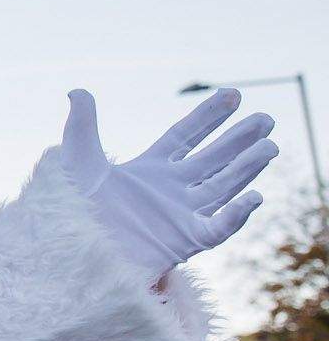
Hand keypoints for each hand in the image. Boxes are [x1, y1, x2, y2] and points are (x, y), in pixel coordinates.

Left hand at [59, 89, 273, 282]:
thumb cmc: (70, 210)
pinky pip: (218, 228)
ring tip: (270, 147)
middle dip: (239, 139)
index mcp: (149, 169)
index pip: (185, 136)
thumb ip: (81, 126)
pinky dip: (236, 215)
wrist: (72, 250)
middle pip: (213, 159)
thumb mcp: (76, 162)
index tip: (234, 93)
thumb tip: (76, 90)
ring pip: (223, 187)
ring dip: (247, 168)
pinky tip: (254, 197)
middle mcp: (170, 190)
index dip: (209, 115)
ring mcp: (180, 215)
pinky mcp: (184, 242)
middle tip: (267, 119)